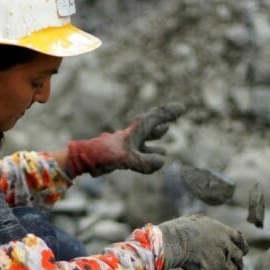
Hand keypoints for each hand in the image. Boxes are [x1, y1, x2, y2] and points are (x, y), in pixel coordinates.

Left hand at [64, 103, 185, 176]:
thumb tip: (162, 162)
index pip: (155, 118)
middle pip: (151, 123)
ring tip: (165, 130)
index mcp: (136, 131)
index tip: (182, 108)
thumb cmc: (105, 156)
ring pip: (146, 136)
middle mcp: (133, 135)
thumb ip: (145, 162)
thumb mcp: (128, 159)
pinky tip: (156, 158)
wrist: (87, 160)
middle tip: (177, 111)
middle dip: (163, 117)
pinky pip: (140, 150)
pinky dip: (149, 151)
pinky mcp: (123, 154)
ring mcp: (128, 144)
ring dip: (155, 134)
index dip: (169, 113)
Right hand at [159, 215, 247, 269]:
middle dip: (236, 266)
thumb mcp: (197, 221)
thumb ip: (206, 227)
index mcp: (223, 232)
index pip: (240, 241)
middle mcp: (227, 246)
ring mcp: (222, 260)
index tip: (240, 254)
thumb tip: (201, 225)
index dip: (241, 249)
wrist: (175, 241)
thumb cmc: (180, 230)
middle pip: (238, 260)